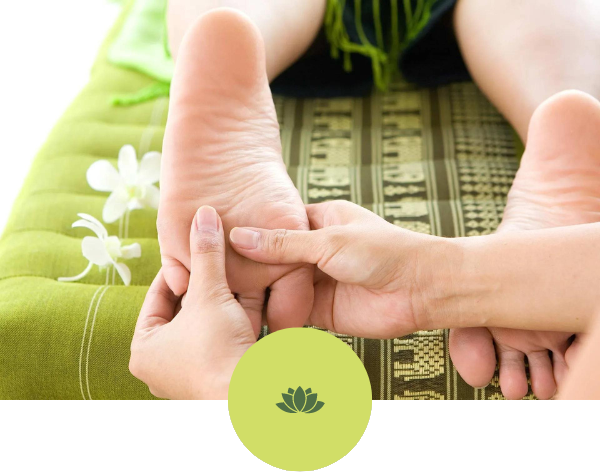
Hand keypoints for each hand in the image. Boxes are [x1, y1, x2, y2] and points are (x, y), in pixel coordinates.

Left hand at [131, 207, 255, 399]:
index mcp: (145, 350)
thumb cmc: (217, 351)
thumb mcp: (209, 295)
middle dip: (203, 284)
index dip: (176, 269)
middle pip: (183, 310)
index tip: (191, 247)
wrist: (254, 396)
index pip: (157, 297)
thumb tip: (203, 215)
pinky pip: (224, 337)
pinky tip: (250, 295)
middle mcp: (164, 365)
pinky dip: (236, 317)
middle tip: (214, 258)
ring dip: (222, 299)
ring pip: (206, 323)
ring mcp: (192, 372)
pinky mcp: (219, 375)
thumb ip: (206, 255)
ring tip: (235, 272)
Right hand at [230, 201, 442, 338]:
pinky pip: (291, 311)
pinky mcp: (321, 310)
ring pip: (279, 286)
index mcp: (320, 222)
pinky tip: (249, 314)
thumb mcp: (329, 240)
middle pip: (273, 257)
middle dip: (250, 264)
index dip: (249, 231)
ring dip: (259, 291)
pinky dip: (274, 314)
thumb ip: (283, 243)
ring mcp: (317, 282)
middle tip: (214, 269)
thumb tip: (239, 236)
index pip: (275, 225)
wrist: (420, 290)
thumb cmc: (385, 252)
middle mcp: (315, 252)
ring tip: (223, 293)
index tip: (217, 236)